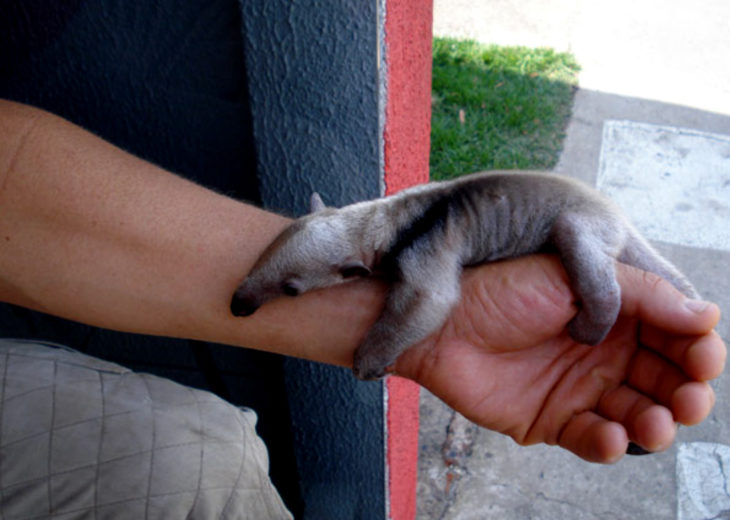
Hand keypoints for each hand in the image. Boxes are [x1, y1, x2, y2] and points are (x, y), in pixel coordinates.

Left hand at [396, 254, 724, 462]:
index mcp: (617, 314)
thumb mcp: (575, 277)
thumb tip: (707, 314)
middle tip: (688, 398)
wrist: (441, 323)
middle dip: (685, 393)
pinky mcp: (554, 419)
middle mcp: (606, 353)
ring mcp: (581, 388)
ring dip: (654, 423)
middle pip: (666, 381)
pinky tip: (611, 436)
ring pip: (638, 415)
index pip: (676, 336)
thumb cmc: (503, 290)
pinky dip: (608, 443)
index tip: (704, 357)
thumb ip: (641, 295)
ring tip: (653, 422)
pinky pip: (594, 439)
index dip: (697, 349)